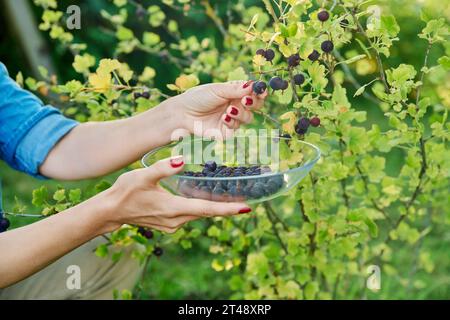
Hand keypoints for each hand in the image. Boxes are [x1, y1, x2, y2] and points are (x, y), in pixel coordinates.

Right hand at [102, 156, 251, 232]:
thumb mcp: (142, 176)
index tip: (246, 208)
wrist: (110, 211)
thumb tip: (183, 159)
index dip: (228, 209)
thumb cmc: (125, 192)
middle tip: (246, 198)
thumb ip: (163, 168)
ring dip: (214, 208)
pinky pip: (190, 216)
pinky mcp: (169, 224)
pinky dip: (201, 208)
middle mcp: (176, 220)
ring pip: (199, 215)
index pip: (207, 210)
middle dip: (226, 207)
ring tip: (232, 198)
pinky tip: (206, 198)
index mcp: (173, 208)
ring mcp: (172, 224)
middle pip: (207, 213)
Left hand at [171, 80, 267, 137]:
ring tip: (229, 110)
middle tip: (246, 100)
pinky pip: (236, 129)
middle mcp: (236, 105)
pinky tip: (224, 118)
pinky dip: (232, 123)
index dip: (260, 92)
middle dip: (254, 103)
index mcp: (235, 92)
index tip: (262, 91)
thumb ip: (235, 89)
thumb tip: (252, 85)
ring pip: (248, 118)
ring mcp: (232, 119)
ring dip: (241, 113)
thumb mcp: (217, 90)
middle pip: (256, 105)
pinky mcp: (226, 132)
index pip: (253, 92)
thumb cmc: (198, 97)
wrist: (182, 113)